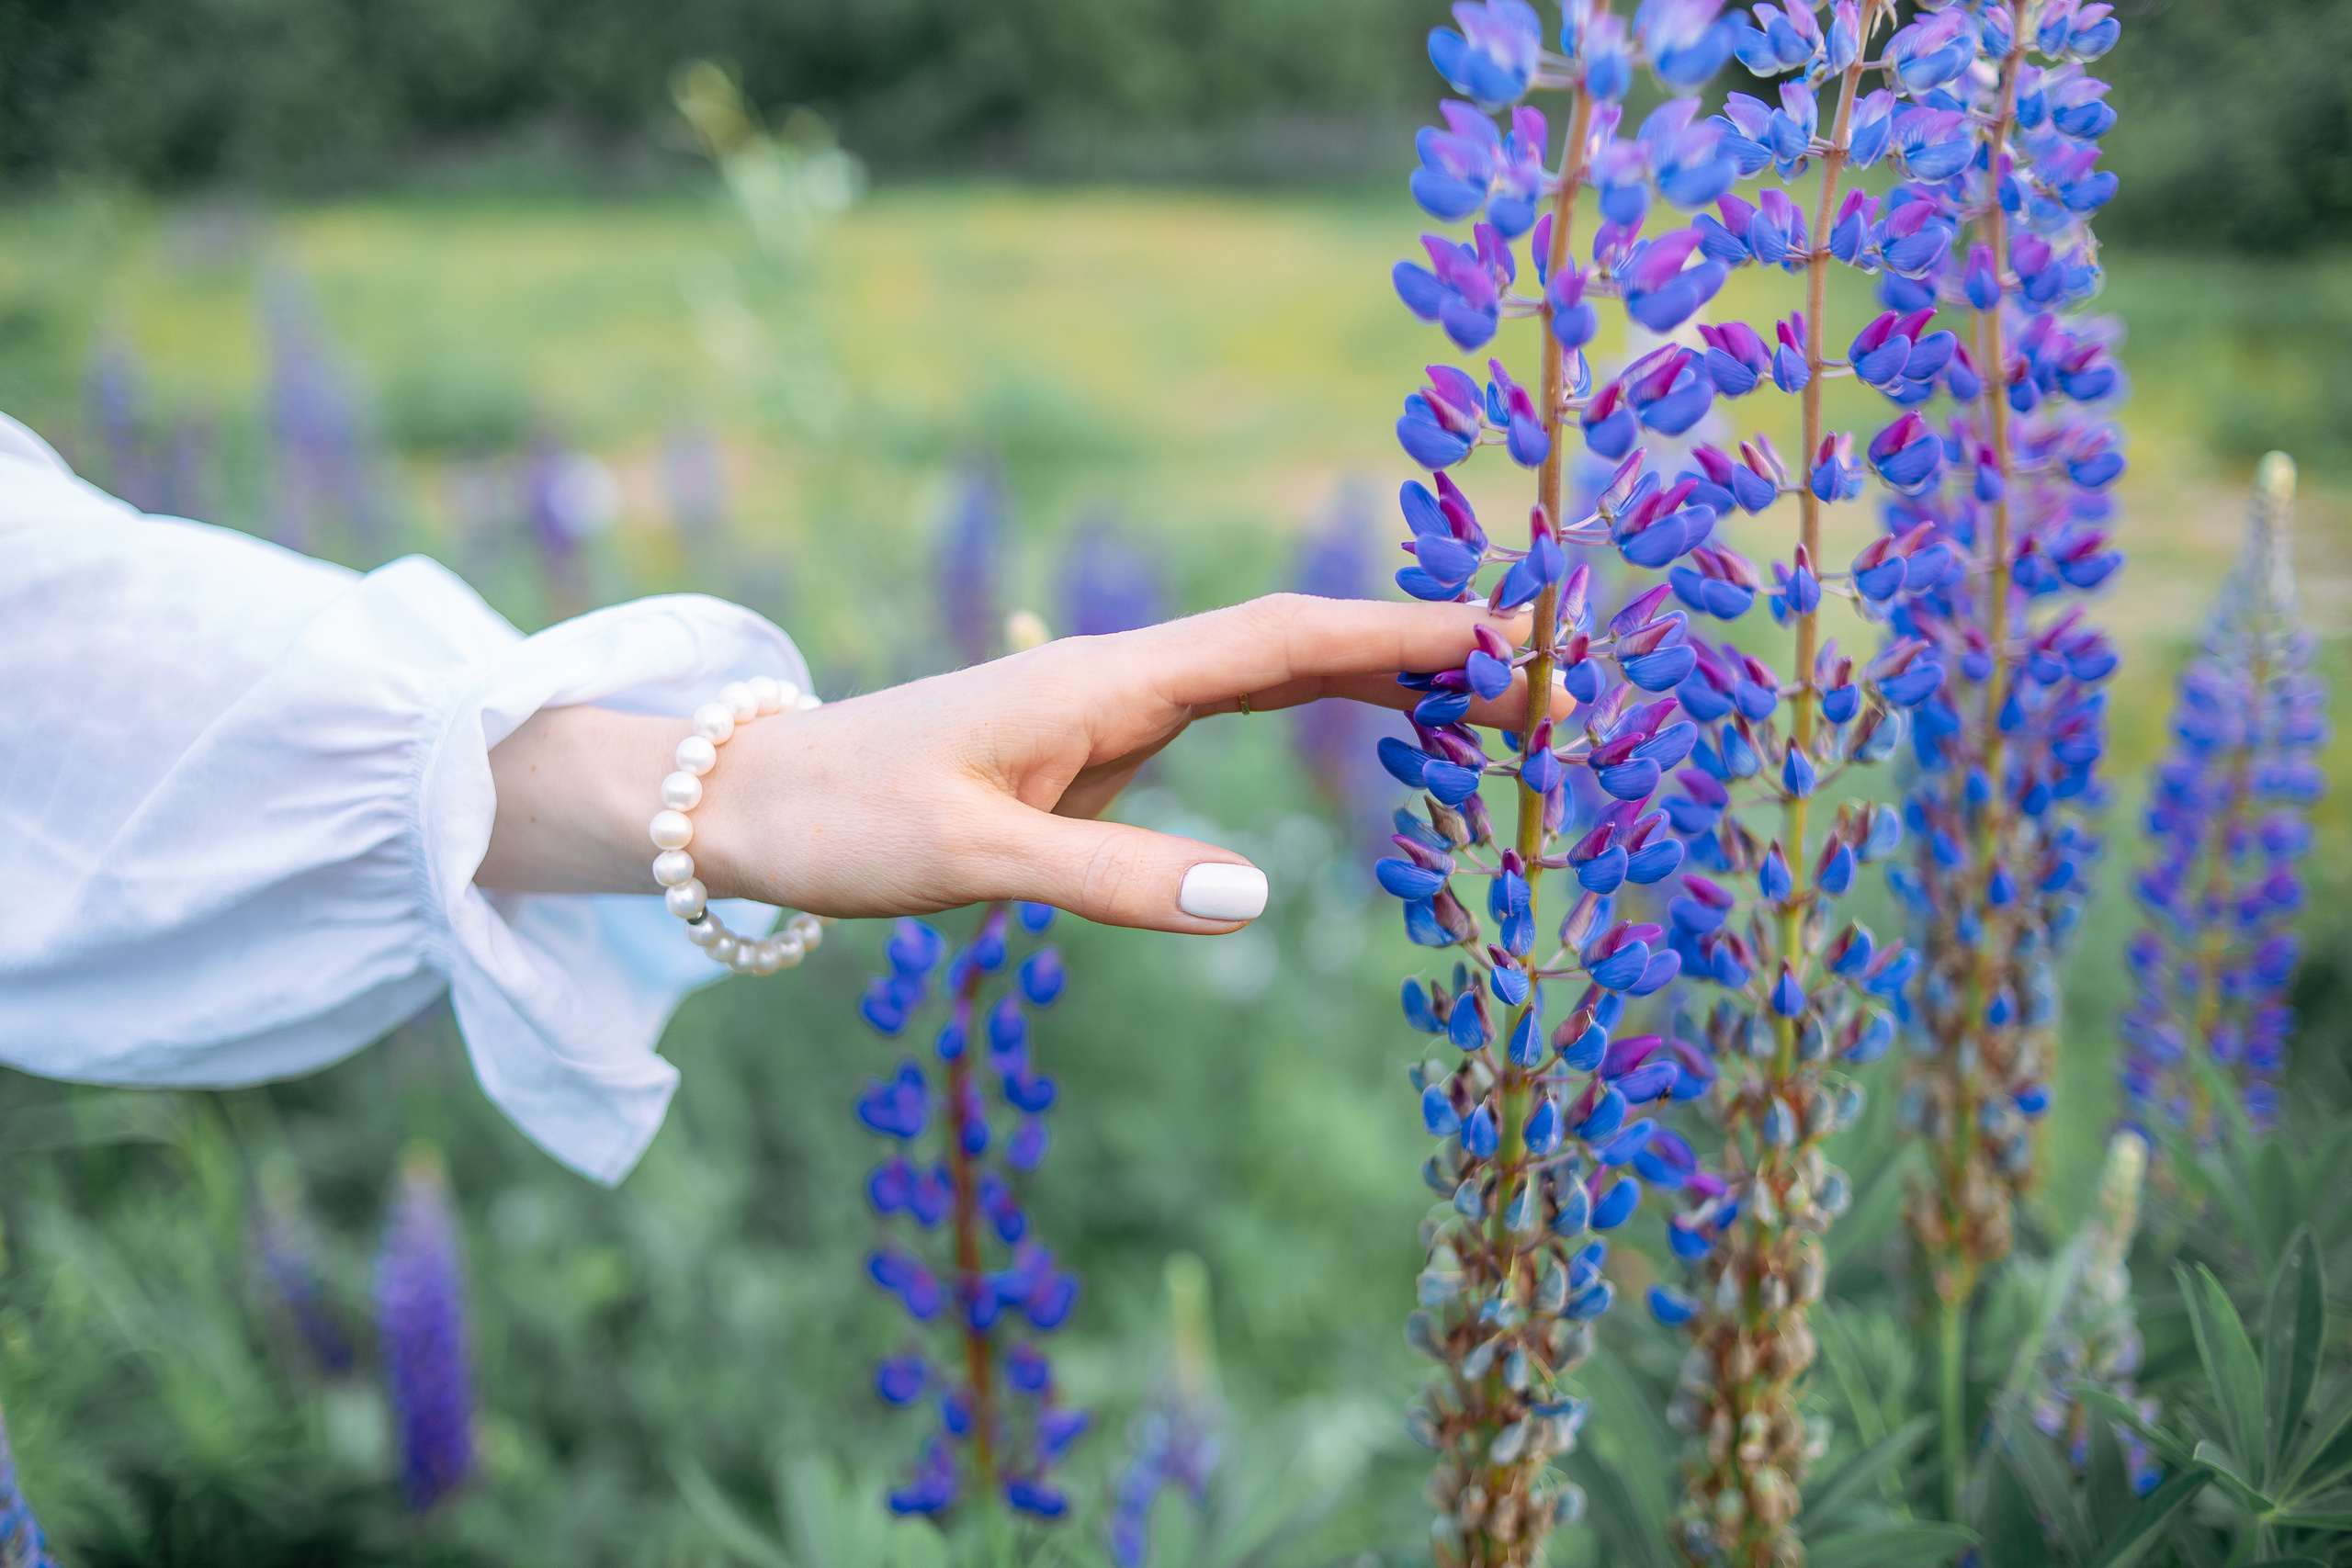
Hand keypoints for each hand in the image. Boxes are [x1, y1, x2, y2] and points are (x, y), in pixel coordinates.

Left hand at [479, 593, 1570, 933]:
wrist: (755, 806)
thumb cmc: (851, 823)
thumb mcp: (974, 860)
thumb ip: (1110, 877)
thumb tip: (1256, 901)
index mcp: (1104, 680)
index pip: (1279, 641)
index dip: (1396, 634)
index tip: (1506, 635)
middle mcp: (1122, 675)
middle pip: (1299, 643)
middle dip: (1424, 651)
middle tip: (1549, 680)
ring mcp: (1112, 703)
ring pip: (1273, 667)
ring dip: (1381, 671)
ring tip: (1497, 695)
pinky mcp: (1098, 741)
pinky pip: (1234, 703)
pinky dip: (1316, 699)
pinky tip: (1366, 714)